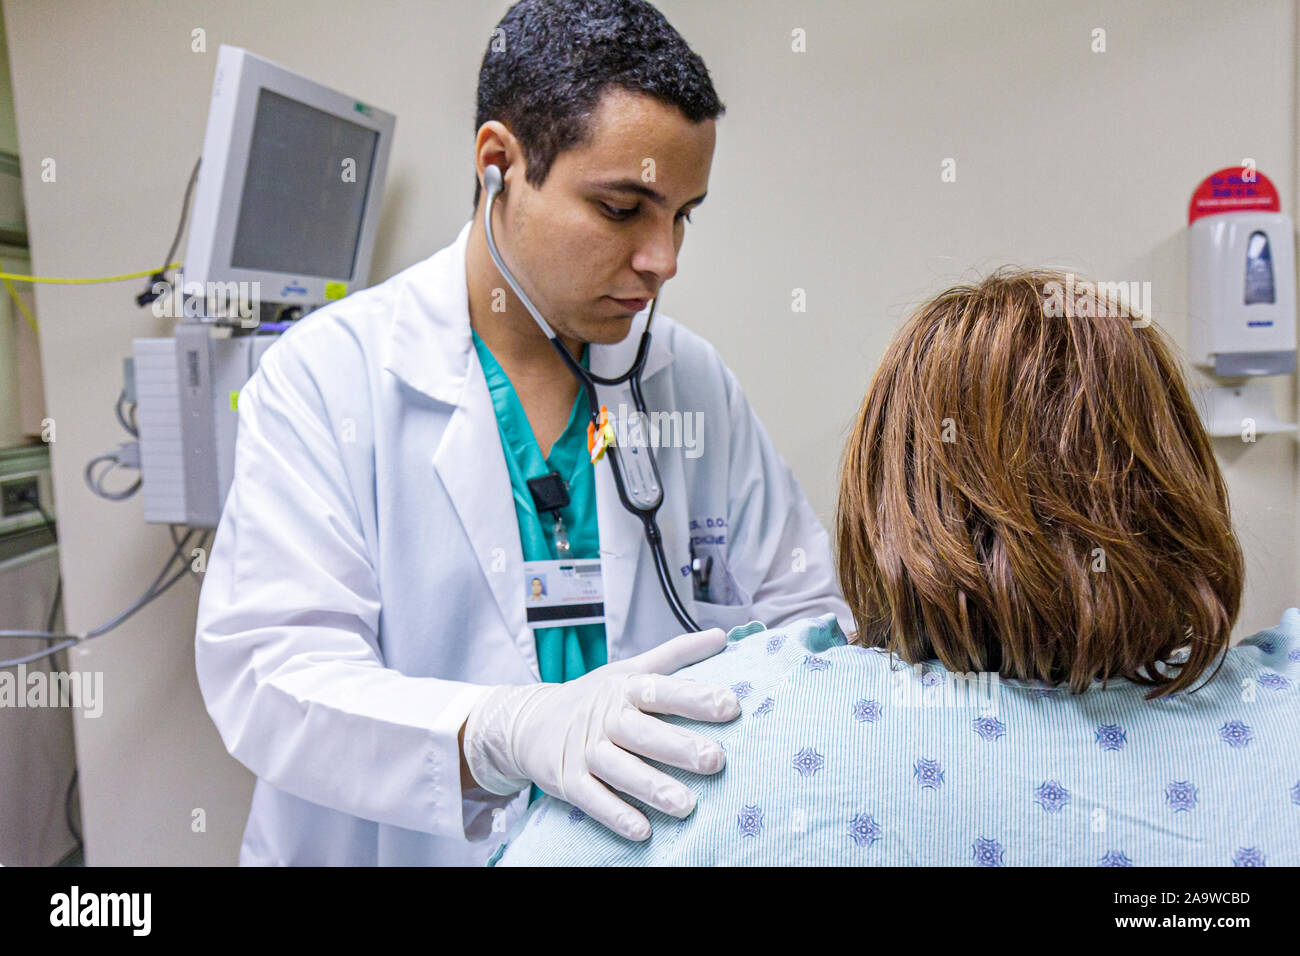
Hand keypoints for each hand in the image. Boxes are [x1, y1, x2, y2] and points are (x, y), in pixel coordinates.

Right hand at [463, 627, 739, 839]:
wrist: (528, 722)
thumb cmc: (595, 697)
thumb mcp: (629, 670)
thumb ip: (675, 655)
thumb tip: (721, 636)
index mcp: (623, 688)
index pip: (660, 690)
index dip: (694, 697)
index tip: (730, 705)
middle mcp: (604, 718)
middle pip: (641, 732)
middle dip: (678, 746)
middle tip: (716, 760)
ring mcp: (584, 751)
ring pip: (619, 769)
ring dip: (651, 787)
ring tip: (687, 805)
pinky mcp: (567, 781)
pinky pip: (592, 799)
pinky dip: (615, 814)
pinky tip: (642, 830)